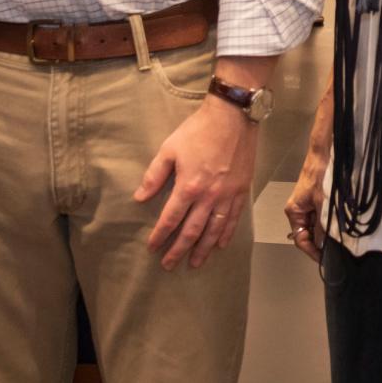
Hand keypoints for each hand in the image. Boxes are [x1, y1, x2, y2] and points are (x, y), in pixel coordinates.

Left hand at [136, 95, 258, 269]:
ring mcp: (227, 195)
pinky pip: (234, 218)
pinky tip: (221, 244)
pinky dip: (227, 233)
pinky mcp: (241, 190)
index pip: (171, 219)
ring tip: (195, 263)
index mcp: (188, 187)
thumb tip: (140, 198)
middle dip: (179, 250)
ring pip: (215, 230)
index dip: (160, 235)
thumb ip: (154, 175)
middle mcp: (209, 197)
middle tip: (169, 265)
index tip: (153, 248)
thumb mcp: (169, 149)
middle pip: (192, 231)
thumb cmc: (198, 131)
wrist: (232, 117)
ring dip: (204, 249)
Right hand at [283, 141, 329, 262]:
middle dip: (321, 243)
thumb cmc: (320, 176)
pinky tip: (339, 227)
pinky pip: (321, 218)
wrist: (324, 154)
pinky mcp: (317, 201)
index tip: (325, 259)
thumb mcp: (323, 204)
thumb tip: (324, 246)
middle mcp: (299, 211)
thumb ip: (323, 226)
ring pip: (316, 227)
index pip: (300, 240)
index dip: (312, 251)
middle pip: (308, 235)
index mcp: (294, 212)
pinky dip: (329, 223)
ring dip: (327, 233)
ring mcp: (308, 206)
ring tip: (340, 241)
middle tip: (335, 252)